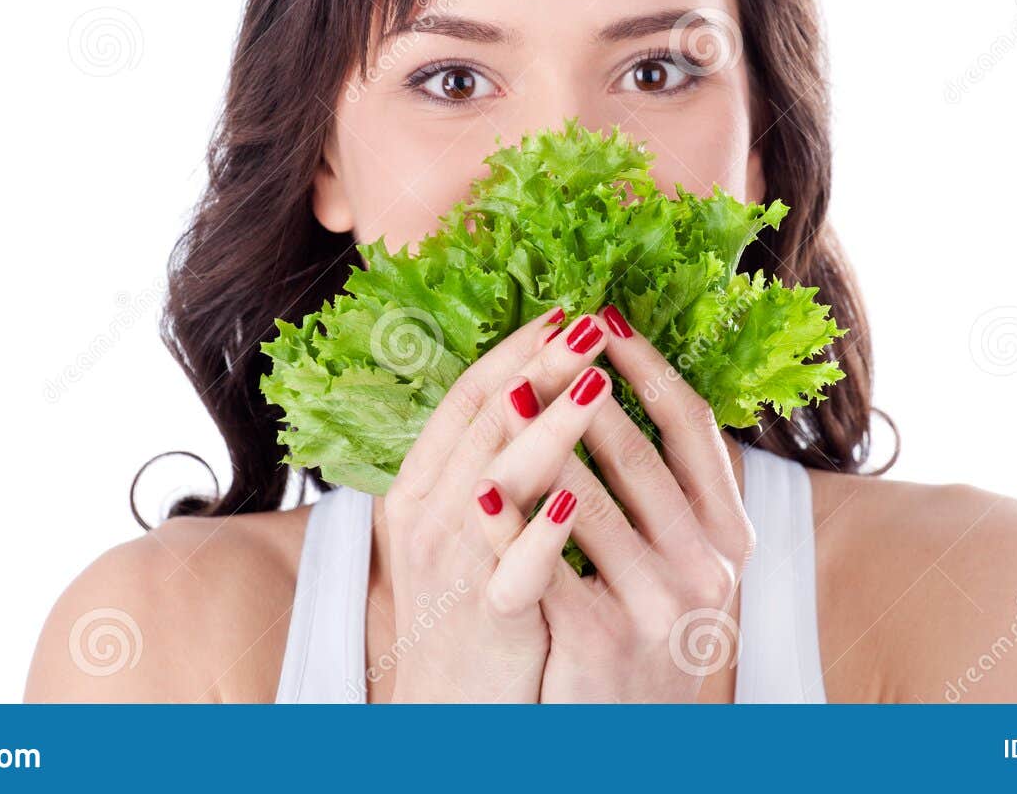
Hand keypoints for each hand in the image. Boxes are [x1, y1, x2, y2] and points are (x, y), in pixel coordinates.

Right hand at [381, 306, 612, 701]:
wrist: (446, 707)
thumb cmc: (466, 604)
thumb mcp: (463, 521)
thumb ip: (487, 459)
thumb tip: (536, 388)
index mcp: (421, 483)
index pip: (469, 397)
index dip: (516, 349)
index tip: (564, 309)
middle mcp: (425, 514)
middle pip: (484, 423)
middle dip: (541, 366)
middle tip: (588, 320)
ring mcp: (450, 566)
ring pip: (497, 481)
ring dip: (550, 429)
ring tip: (596, 381)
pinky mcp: (482, 618)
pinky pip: (511, 571)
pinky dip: (540, 535)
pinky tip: (574, 502)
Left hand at [474, 305, 755, 701]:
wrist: (628, 737)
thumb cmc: (645, 630)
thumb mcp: (680, 561)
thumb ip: (665, 488)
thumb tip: (618, 381)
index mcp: (728, 534)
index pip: (694, 428)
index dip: (650, 365)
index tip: (608, 316)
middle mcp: (708, 568)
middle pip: (641, 456)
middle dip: (586, 389)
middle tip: (548, 336)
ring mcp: (661, 608)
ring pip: (593, 506)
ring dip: (545, 443)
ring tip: (505, 393)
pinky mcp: (606, 645)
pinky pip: (552, 572)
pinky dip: (516, 527)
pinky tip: (482, 491)